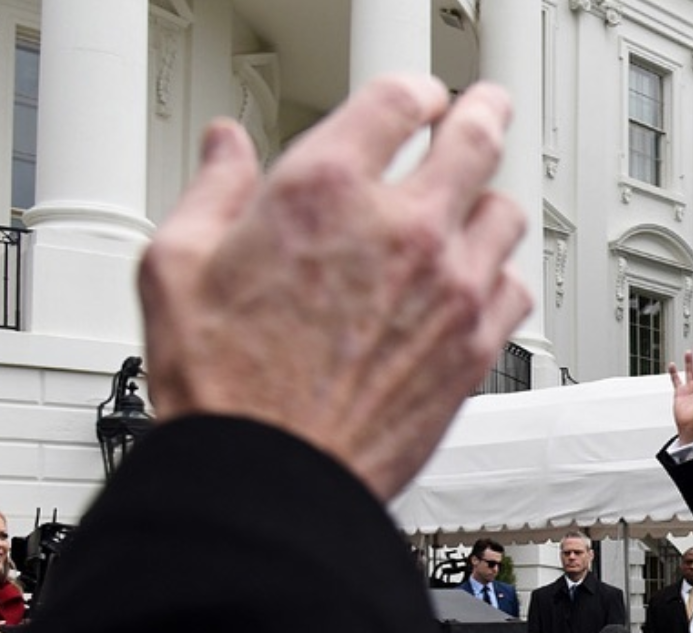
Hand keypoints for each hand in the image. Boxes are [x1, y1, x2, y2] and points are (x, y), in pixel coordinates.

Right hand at [139, 74, 530, 501]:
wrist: (275, 480)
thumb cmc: (226, 392)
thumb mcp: (176, 269)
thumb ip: (212, 193)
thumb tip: (228, 152)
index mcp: (325, 192)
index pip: (397, 100)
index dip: (413, 92)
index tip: (416, 101)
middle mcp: (402, 232)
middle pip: (476, 139)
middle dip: (480, 115)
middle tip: (480, 114)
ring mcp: (449, 291)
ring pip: (505, 215)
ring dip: (486, 206)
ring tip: (469, 215)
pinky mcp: (474, 349)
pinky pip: (516, 289)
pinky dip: (501, 280)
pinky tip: (477, 289)